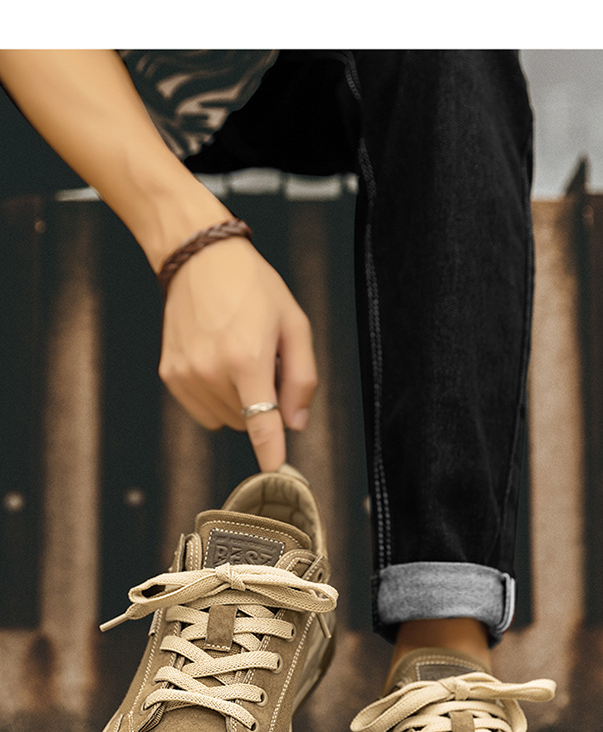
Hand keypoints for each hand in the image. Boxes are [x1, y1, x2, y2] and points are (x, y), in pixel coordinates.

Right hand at [158, 235, 316, 470]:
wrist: (199, 258)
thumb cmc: (252, 287)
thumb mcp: (295, 324)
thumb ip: (302, 378)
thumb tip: (296, 423)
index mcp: (246, 359)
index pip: (261, 425)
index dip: (272, 454)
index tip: (276, 474)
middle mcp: (211, 372)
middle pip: (247, 422)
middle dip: (261, 403)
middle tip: (262, 363)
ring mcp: (186, 375)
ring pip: (225, 420)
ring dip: (238, 402)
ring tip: (238, 357)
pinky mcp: (170, 375)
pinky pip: (203, 410)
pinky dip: (216, 397)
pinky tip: (218, 363)